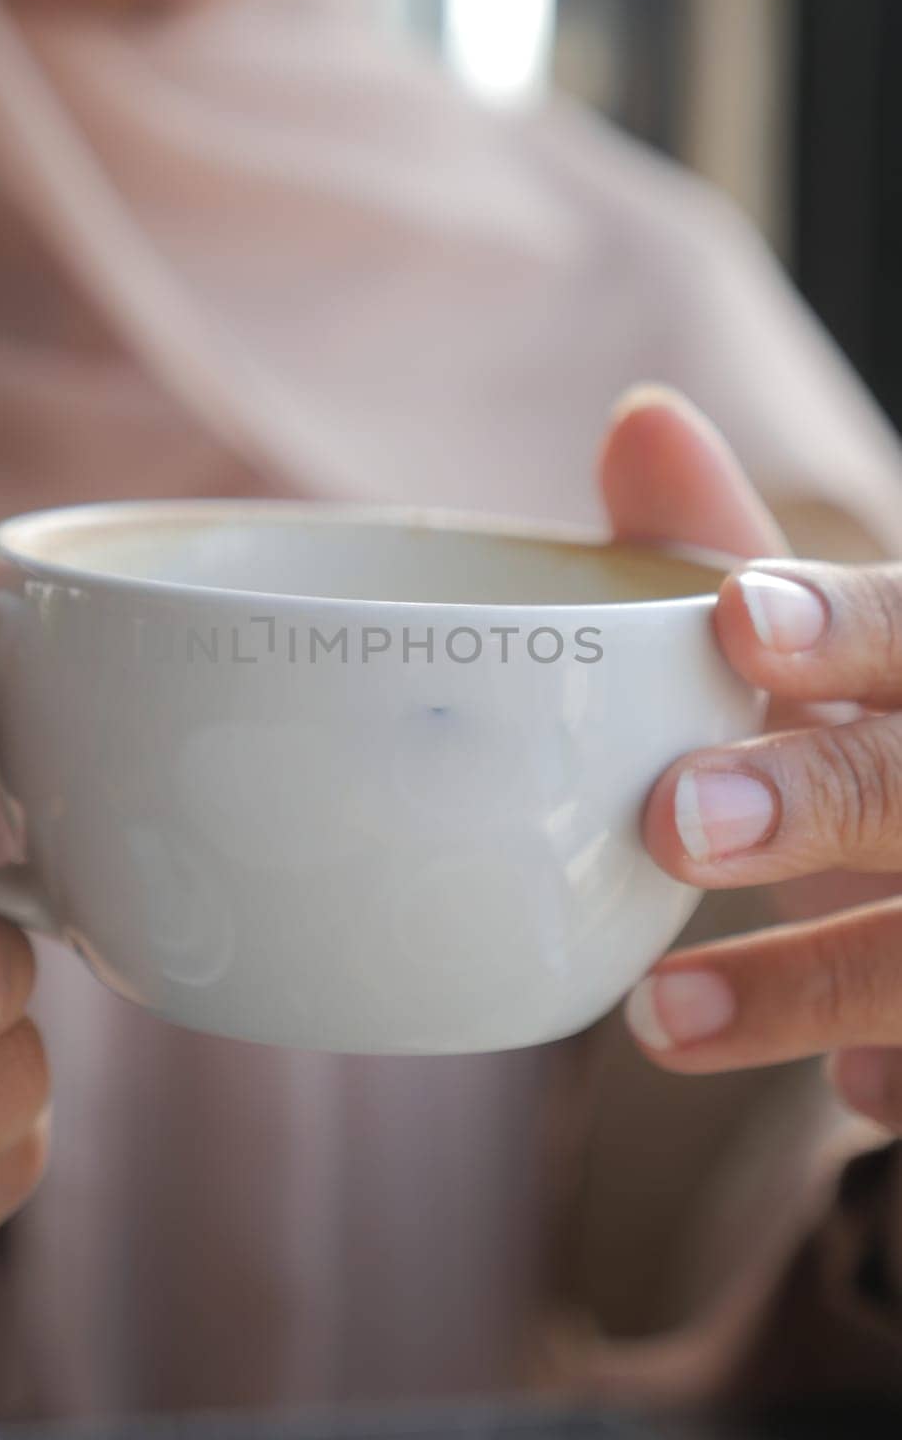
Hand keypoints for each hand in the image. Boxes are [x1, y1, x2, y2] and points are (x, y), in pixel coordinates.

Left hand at [602, 386, 901, 1135]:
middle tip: (672, 822)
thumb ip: (736, 548)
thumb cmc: (890, 743)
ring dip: (818, 978)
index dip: (843, 628)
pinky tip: (865, 1094)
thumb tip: (637, 420)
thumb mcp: (830, 657)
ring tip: (655, 1020)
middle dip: (825, 796)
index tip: (733, 622)